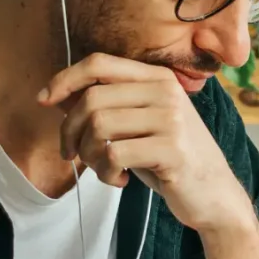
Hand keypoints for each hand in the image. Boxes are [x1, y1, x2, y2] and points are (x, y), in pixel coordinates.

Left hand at [40, 54, 250, 232]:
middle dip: (70, 131)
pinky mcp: (171, 149)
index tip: (43, 100)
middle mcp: (166, 92)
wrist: (215, 195)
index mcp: (157, 78)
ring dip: (89, 155)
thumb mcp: (137, 126)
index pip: (98, 63)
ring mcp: (171, 119)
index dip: (64, 79)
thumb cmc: (170, 159)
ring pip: (99, 126)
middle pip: (92, 99)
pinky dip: (106, 173)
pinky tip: (120, 180)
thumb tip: (55, 96)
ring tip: (103, 169)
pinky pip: (114, 154)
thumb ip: (105, 108)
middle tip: (73, 154)